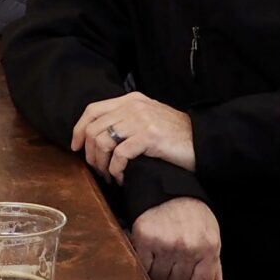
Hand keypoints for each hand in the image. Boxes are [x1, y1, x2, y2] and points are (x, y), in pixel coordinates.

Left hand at [73, 93, 195, 179]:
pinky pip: (119, 155)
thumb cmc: (176, 136)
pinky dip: (116, 170)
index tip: (76, 148)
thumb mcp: (149, 118)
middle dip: (90, 154)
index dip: (78, 129)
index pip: (92, 110)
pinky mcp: (149, 137)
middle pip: (93, 129)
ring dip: (101, 164)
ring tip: (110, 176)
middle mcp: (133, 107)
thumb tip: (98, 136)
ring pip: (103, 142)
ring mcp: (141, 120)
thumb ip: (127, 120)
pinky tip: (122, 178)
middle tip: (98, 170)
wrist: (203, 142)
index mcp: (131, 100)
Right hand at [128, 198, 226, 279]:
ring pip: (159, 278)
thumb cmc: (194, 217)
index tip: (189, 275)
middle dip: (176, 278)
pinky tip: (150, 255)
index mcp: (208, 248)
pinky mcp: (144, 238)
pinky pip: (142, 267)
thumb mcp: (211, 239)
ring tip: (162, 258)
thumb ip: (215, 271)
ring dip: (159, 273)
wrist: (169, 191)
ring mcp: (164, 243)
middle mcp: (187, 246)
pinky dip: (144, 265)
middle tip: (174, 263)